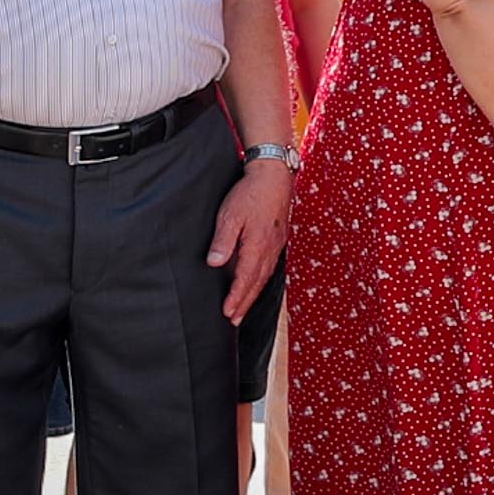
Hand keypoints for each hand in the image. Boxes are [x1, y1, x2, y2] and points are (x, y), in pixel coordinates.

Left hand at [211, 153, 295, 315]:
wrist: (274, 174)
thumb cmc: (250, 193)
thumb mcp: (230, 215)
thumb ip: (223, 240)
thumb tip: (215, 264)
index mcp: (257, 245)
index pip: (245, 279)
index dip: (236, 298)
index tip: (227, 314)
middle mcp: (270, 249)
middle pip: (257, 282)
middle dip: (245, 302)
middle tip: (234, 320)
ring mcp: (276, 244)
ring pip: (264, 276)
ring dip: (253, 294)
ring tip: (243, 307)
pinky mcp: (278, 238)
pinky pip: (270, 266)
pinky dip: (261, 280)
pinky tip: (256, 281)